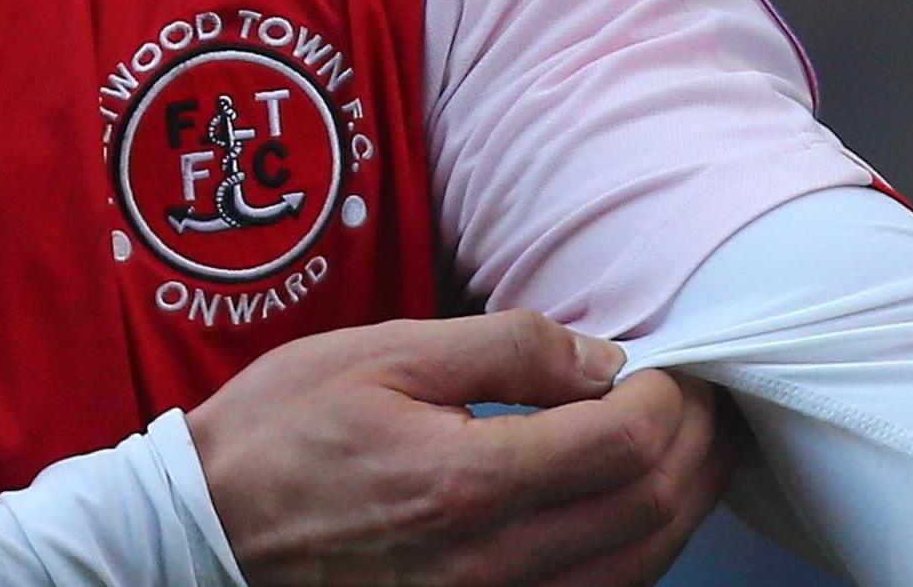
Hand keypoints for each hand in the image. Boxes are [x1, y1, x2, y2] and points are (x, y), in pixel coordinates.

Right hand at [189, 311, 738, 586]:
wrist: (199, 534)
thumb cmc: (279, 435)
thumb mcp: (384, 352)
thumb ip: (505, 347)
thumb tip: (601, 359)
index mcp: (468, 481)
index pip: (627, 443)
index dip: (675, 397)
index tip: (677, 362)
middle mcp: (490, 564)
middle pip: (649, 512)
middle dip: (699, 448)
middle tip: (713, 400)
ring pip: (636, 570)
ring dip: (683, 506)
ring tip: (697, 450)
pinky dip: (637, 555)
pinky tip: (637, 511)